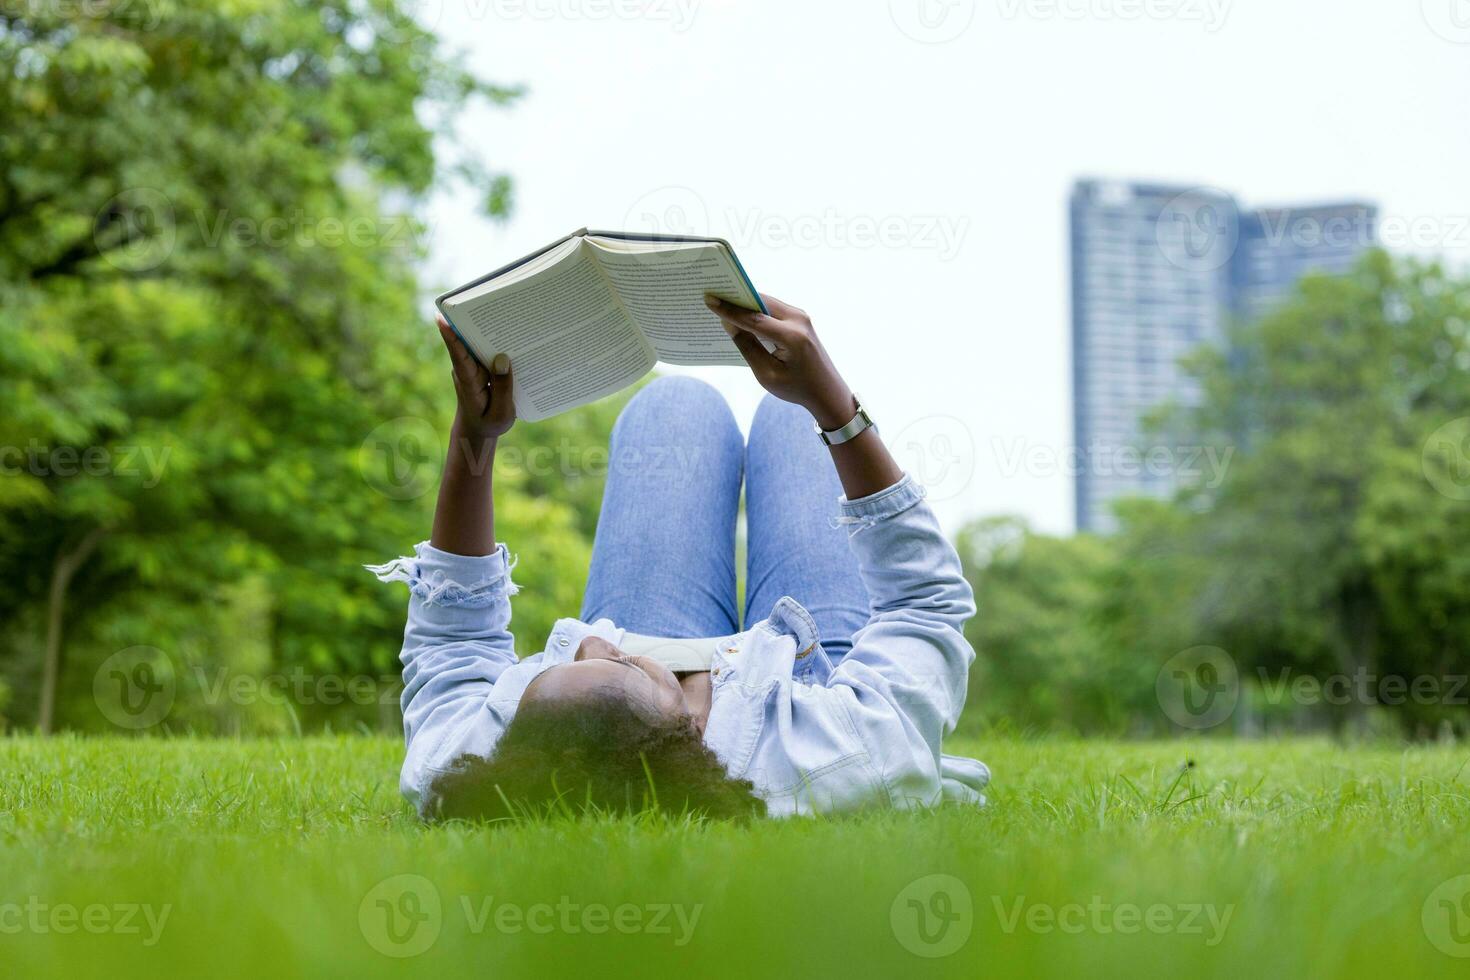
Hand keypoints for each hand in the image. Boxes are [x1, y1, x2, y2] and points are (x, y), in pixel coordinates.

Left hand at [438, 315, 514, 442]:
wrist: (477, 430)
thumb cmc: (489, 423)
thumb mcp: (501, 413)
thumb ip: (503, 388)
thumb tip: (503, 358)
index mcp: (469, 382)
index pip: (458, 356)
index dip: (450, 337)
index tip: (441, 318)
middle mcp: (466, 369)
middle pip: (467, 342)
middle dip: (473, 321)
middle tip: (484, 300)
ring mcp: (471, 367)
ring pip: (477, 343)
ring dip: (487, 327)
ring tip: (504, 308)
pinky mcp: (478, 366)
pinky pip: (485, 350)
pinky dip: (495, 340)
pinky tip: (511, 329)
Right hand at [703, 293, 855, 429]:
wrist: (827, 391)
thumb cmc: (796, 387)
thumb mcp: (767, 374)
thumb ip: (748, 347)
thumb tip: (729, 323)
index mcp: (792, 337)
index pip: (754, 318)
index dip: (730, 310)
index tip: (710, 300)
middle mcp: (799, 321)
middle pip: (761, 302)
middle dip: (737, 298)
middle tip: (713, 293)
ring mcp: (801, 317)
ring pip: (767, 302)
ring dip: (746, 302)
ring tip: (723, 299)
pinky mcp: (800, 319)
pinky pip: (773, 309)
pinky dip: (757, 309)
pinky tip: (741, 311)